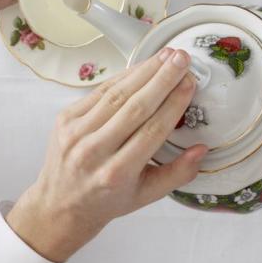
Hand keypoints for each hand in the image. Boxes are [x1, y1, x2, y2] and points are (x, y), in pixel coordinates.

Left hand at [7, 51, 208, 261]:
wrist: (60, 205)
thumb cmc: (107, 200)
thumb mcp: (146, 196)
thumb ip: (177, 174)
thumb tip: (201, 149)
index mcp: (116, 174)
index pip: (152, 131)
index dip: (173, 104)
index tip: (189, 83)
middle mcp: (93, 151)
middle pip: (134, 107)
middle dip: (162, 79)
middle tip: (182, 58)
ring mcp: (75, 133)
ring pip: (116, 94)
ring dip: (144, 71)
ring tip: (167, 56)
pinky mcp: (64, 119)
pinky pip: (99, 92)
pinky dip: (122, 77)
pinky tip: (142, 67)